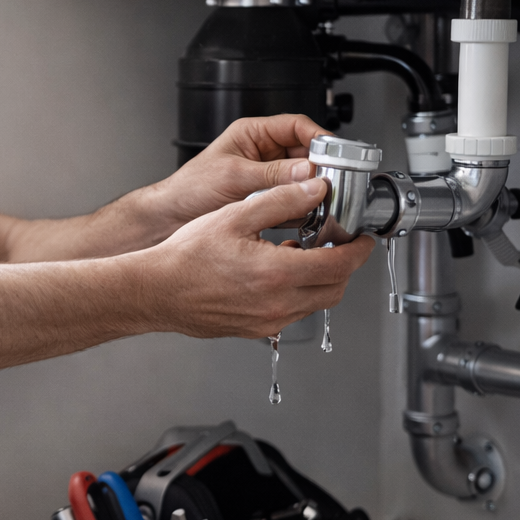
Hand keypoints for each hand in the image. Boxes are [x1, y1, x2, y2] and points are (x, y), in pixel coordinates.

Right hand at [146, 177, 374, 337]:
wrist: (156, 291)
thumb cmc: (185, 257)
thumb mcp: (235, 216)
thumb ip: (280, 200)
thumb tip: (314, 190)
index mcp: (277, 273)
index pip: (339, 265)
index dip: (359, 250)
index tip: (363, 239)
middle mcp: (277, 304)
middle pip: (335, 290)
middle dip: (344, 267)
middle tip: (338, 245)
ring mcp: (267, 321)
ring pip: (314, 303)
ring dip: (319, 280)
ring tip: (299, 255)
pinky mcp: (255, 329)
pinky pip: (291, 314)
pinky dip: (296, 294)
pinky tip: (275, 274)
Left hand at [152, 114, 331, 225]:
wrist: (172, 218)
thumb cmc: (190, 188)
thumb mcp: (234, 176)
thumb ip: (272, 174)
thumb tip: (307, 171)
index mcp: (253, 134)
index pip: (296, 126)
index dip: (318, 136)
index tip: (334, 153)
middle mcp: (263, 153)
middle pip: (305, 153)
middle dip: (319, 168)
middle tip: (332, 182)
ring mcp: (266, 177)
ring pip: (303, 179)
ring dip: (312, 190)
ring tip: (320, 200)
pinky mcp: (266, 199)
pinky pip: (293, 199)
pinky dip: (302, 207)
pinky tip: (306, 215)